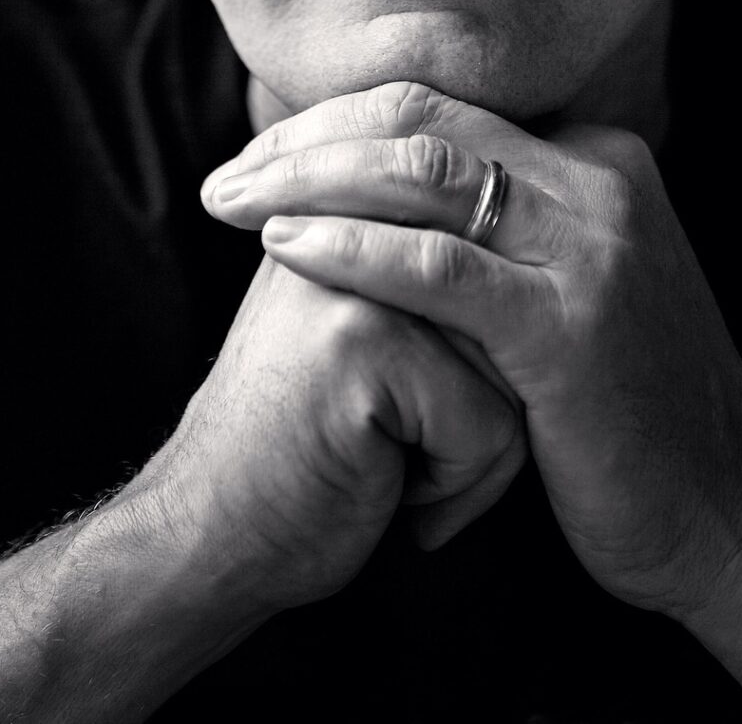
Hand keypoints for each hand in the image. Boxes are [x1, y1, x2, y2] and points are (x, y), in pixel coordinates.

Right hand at [139, 249, 525, 622]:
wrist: (207, 535)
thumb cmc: (308, 445)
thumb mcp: (364, 329)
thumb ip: (423, 273)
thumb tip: (534, 237)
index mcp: (358, 206)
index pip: (497, 260)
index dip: (481, 353)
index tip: (408, 397)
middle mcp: (358, 219)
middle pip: (512, 310)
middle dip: (483, 400)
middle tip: (397, 437)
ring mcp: (359, 273)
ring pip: (515, 367)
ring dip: (472, 447)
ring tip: (387, 457)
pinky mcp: (366, 341)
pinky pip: (489, 425)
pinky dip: (454, 484)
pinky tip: (380, 482)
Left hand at [201, 80, 741, 624]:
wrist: (730, 514)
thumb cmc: (628, 412)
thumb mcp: (575, 289)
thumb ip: (509, 230)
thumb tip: (394, 192)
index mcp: (596, 159)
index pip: (442, 107)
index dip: (339, 122)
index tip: (265, 154)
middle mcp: (599, 180)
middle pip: (422, 120)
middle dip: (307, 138)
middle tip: (224, 174)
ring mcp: (590, 248)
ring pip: (422, 173)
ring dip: (308, 178)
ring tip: (229, 200)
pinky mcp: (568, 326)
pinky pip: (437, 267)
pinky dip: (351, 246)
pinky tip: (284, 245)